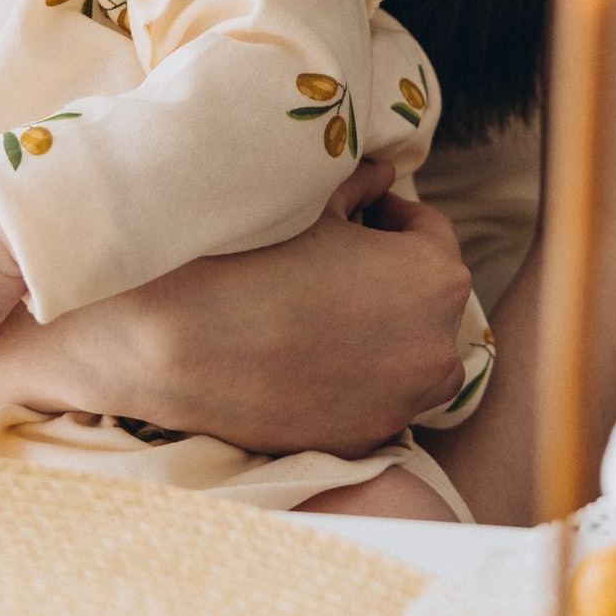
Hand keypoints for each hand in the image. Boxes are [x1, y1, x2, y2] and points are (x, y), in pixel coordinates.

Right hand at [109, 164, 472, 456]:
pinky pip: (378, 401)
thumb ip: (359, 186)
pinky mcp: (367, 441)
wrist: (179, 347)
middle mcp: (436, 350)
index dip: (391, 216)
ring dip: (386, 335)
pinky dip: (359, 381)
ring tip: (330, 314)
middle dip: (393, 278)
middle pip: (428, 301)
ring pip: (411, 359)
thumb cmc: (250, 263)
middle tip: (342, 263)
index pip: (431, 233)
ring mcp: (403, 403)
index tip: (360, 215)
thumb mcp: (312, 209)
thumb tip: (382, 174)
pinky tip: (312, 359)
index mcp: (435, 279)